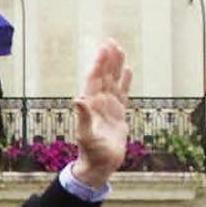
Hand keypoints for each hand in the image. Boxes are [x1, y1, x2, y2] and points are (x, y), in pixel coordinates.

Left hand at [71, 38, 131, 184]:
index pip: (95, 79)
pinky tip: (127, 69)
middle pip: (104, 76)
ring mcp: (108, 107)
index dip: (99, 63)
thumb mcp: (86, 136)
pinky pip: (122, 93)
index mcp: (91, 105)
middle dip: (107, 59)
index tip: (104, 48)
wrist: (100, 165)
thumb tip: (78, 100)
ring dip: (116, 66)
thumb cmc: (91, 153)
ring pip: (113, 81)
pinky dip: (125, 81)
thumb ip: (83, 118)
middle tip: (111, 41)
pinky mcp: (118, 113)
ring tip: (119, 49)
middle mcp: (98, 103)